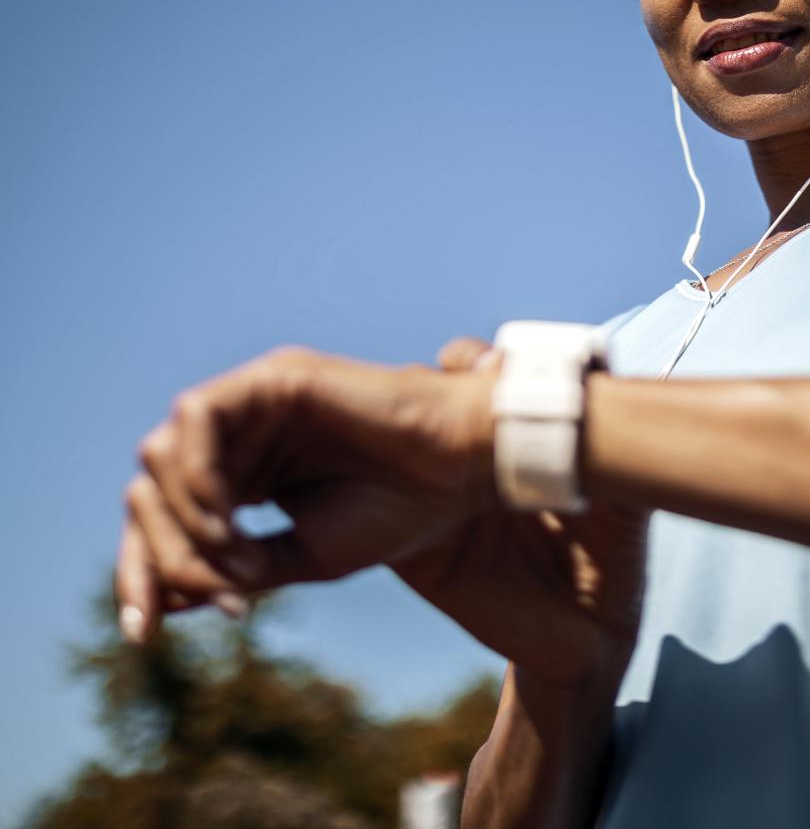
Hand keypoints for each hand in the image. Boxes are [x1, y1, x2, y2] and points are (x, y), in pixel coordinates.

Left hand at [115, 340, 647, 689]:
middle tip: (209, 598)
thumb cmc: (406, 509)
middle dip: (155, 552)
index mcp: (249, 472)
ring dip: (181, 518)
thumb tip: (167, 602)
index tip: (145, 634)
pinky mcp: (276, 376)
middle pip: (149, 488)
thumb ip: (240, 569)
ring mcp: (256, 401)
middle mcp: (243, 433)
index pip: (165, 518)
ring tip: (232, 560)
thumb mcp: (308, 556)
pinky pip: (199, 418)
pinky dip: (199, 473)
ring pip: (163, 455)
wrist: (466, 468)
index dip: (143, 572)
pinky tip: (229, 518)